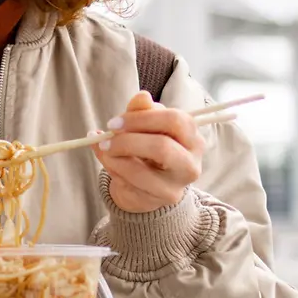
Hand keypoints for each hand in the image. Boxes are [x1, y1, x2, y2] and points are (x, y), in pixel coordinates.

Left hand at [95, 90, 203, 212]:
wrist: (146, 187)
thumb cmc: (148, 150)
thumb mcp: (145, 127)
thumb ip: (142, 111)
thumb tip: (142, 96)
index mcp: (192, 138)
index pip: (175, 120)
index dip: (141, 118)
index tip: (115, 122)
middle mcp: (191, 163)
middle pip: (162, 147)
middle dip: (127, 140)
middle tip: (107, 137)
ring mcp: (177, 186)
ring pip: (141, 171)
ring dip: (114, 157)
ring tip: (105, 149)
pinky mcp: (159, 201)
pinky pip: (129, 184)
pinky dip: (113, 170)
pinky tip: (110, 162)